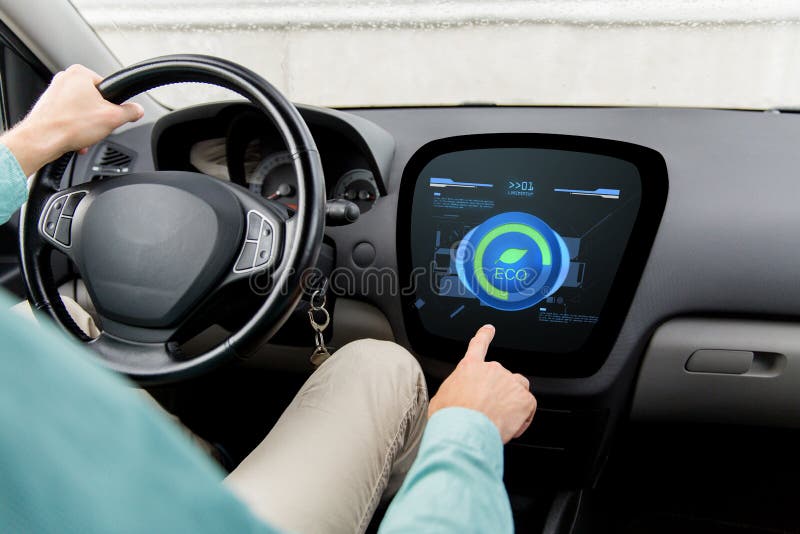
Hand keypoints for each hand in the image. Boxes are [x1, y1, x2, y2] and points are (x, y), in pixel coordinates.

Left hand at [0, 64, 143, 175]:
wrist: (41, 140)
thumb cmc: (69, 125)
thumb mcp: (113, 118)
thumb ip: (130, 112)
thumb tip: (137, 110)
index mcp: (80, 73)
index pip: (109, 88)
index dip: (113, 106)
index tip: (111, 116)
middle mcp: (65, 79)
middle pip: (95, 100)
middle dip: (98, 118)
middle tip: (97, 127)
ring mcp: (54, 92)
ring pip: (82, 111)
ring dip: (87, 126)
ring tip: (84, 135)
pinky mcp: (48, 106)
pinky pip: (69, 117)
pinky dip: (75, 128)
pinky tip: (75, 139)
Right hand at [428, 325, 536, 443]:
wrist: (464, 430)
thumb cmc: (450, 417)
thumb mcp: (441, 399)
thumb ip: (452, 391)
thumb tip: (453, 400)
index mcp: (470, 368)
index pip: (478, 345)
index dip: (484, 335)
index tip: (489, 329)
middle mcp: (492, 370)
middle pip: (501, 377)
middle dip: (497, 393)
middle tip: (487, 412)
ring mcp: (510, 383)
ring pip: (518, 388)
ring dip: (513, 401)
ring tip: (501, 418)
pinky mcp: (524, 399)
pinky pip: (528, 407)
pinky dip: (522, 418)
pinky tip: (509, 427)